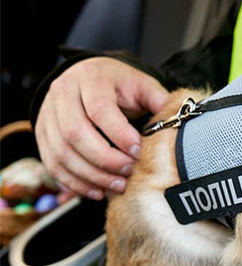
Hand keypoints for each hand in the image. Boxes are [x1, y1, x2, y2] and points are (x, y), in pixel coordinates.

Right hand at [35, 57, 168, 199]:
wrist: (86, 75)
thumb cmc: (117, 83)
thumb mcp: (140, 83)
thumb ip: (157, 100)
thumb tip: (175, 121)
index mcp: (90, 78)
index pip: (98, 109)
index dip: (118, 134)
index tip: (137, 151)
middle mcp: (63, 94)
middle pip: (75, 133)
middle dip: (104, 159)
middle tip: (128, 172)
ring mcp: (47, 114)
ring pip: (61, 153)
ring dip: (90, 175)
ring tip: (116, 185)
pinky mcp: (41, 134)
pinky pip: (52, 164)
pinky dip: (74, 182)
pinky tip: (96, 190)